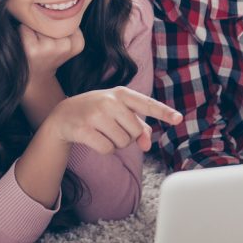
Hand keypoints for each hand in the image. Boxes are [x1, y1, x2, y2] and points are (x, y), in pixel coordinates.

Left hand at [18, 24, 84, 79]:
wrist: (36, 76)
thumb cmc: (50, 54)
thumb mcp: (67, 42)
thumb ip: (67, 25)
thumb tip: (51, 7)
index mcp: (77, 44)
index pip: (65, 18)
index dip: (58, 27)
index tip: (56, 40)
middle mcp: (65, 46)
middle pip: (52, 20)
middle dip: (46, 27)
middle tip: (44, 44)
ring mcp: (49, 48)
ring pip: (39, 23)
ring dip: (34, 29)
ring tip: (36, 43)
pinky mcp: (32, 49)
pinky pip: (25, 27)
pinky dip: (23, 31)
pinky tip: (27, 44)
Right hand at [47, 87, 183, 154]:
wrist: (64, 115)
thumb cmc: (97, 112)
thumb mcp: (118, 111)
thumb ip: (139, 126)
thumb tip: (147, 144)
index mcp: (121, 93)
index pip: (147, 103)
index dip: (164, 112)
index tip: (179, 119)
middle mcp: (109, 101)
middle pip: (136, 131)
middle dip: (128, 136)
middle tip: (112, 127)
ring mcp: (96, 114)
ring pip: (123, 142)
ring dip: (116, 143)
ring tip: (102, 131)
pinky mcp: (84, 129)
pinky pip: (108, 149)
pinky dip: (105, 149)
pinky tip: (94, 138)